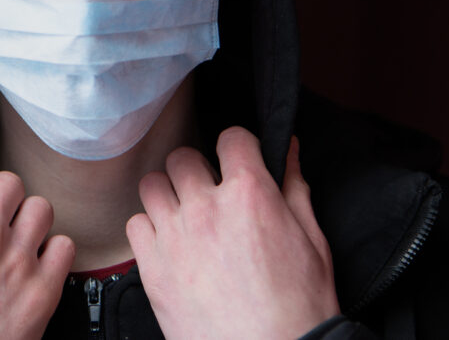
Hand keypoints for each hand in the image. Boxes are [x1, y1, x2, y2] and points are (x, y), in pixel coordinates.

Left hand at [126, 128, 339, 338]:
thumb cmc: (298, 309)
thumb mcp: (313, 242)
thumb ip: (294, 188)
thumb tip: (286, 150)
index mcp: (249, 196)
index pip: (231, 138)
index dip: (237, 146)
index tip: (238, 160)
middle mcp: (205, 208)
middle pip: (182, 158)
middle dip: (197, 170)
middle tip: (208, 191)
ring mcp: (174, 236)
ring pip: (152, 186)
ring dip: (168, 195)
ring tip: (184, 215)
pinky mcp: (152, 267)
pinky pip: (135, 224)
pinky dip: (149, 230)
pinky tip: (169, 244)